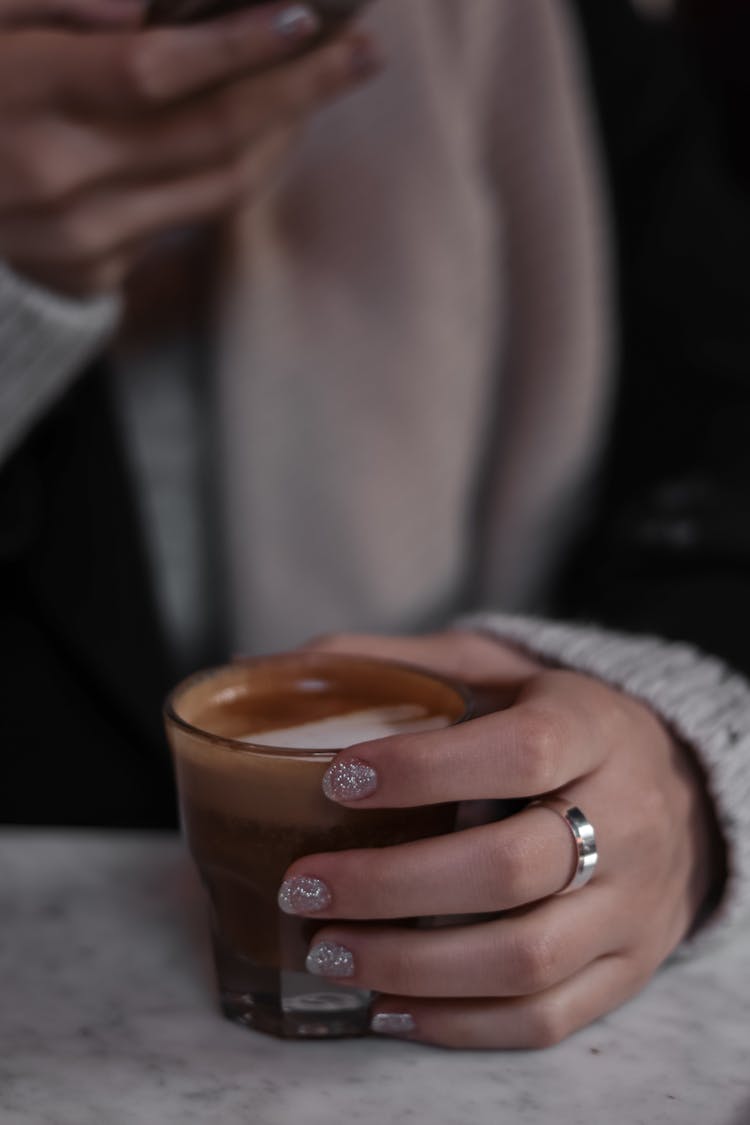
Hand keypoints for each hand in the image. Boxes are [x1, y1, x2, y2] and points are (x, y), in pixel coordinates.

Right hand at [0, 2, 378, 294]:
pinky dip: (239, 172)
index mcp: (19, 99)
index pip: (154, 72)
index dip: (237, 45)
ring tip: (326, 81)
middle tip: (365, 51)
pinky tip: (266, 131)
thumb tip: (143, 7)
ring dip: (285, 132)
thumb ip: (47, 1)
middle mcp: (59, 183)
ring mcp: (81, 241)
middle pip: (210, 135)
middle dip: (300, 88)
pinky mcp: (92, 274)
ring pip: (216, 187)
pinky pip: (190, 222)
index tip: (305, 14)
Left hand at [279, 630, 723, 1047]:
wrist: (676, 789)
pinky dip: (456, 1023)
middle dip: (391, 885)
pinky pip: (544, 1018)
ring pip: (525, 959)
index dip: (425, 769)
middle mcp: (627, 819)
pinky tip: (385, 1004)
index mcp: (594, 728)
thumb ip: (409, 663)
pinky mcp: (627, 968)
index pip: (522, 752)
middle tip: (303, 886)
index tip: (337, 779)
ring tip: (327, 952)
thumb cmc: (562, 722)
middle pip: (511, 868)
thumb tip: (297, 665)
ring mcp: (632, 904)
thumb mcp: (502, 669)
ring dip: (410, 966)